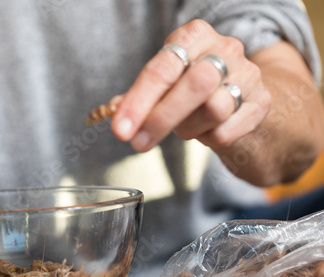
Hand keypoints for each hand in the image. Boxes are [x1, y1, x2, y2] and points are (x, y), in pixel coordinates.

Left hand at [111, 19, 270, 151]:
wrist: (239, 90)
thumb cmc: (190, 84)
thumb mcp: (164, 81)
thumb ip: (139, 95)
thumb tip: (113, 110)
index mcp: (194, 35)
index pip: (162, 68)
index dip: (139, 102)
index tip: (121, 130)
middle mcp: (225, 48)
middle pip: (195, 85)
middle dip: (161, 119)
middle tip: (138, 143)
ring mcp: (248, 74)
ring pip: (213, 110)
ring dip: (188, 129)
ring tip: (183, 127)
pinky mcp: (262, 102)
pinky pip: (227, 131)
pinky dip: (207, 138)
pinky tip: (204, 130)